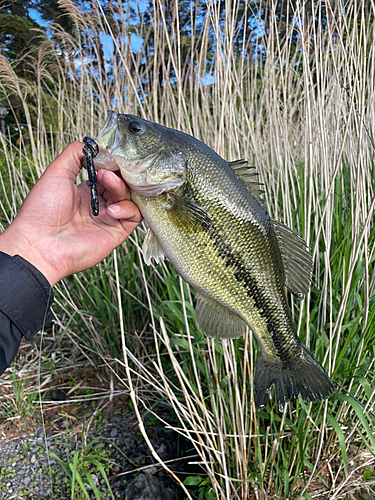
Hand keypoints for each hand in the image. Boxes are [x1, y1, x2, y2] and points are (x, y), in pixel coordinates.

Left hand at [0, 142, 141, 285]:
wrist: (39, 243)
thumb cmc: (41, 211)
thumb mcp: (56, 172)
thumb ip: (74, 154)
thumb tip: (92, 146)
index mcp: (84, 192)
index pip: (108, 173)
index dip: (111, 164)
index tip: (109, 156)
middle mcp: (98, 205)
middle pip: (121, 184)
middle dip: (118, 173)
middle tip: (108, 169)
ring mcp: (108, 219)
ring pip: (129, 197)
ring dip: (120, 186)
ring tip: (106, 182)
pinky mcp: (116, 232)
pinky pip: (134, 216)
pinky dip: (127, 207)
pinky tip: (111, 208)